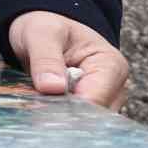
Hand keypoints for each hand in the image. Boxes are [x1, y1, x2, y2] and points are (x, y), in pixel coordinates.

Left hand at [8, 10, 128, 110]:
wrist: (43, 27)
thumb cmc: (47, 25)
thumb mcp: (41, 33)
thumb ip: (46, 59)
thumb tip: (52, 88)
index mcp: (111, 65)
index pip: (96, 99)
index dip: (69, 107)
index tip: (43, 108)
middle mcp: (113, 88)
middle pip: (92, 116)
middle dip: (62, 114)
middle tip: (34, 108)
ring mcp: (101, 101)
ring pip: (81, 122)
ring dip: (57, 117)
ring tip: (34, 105)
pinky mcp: (86, 109)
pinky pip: (72, 121)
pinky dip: (55, 117)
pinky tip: (38, 109)